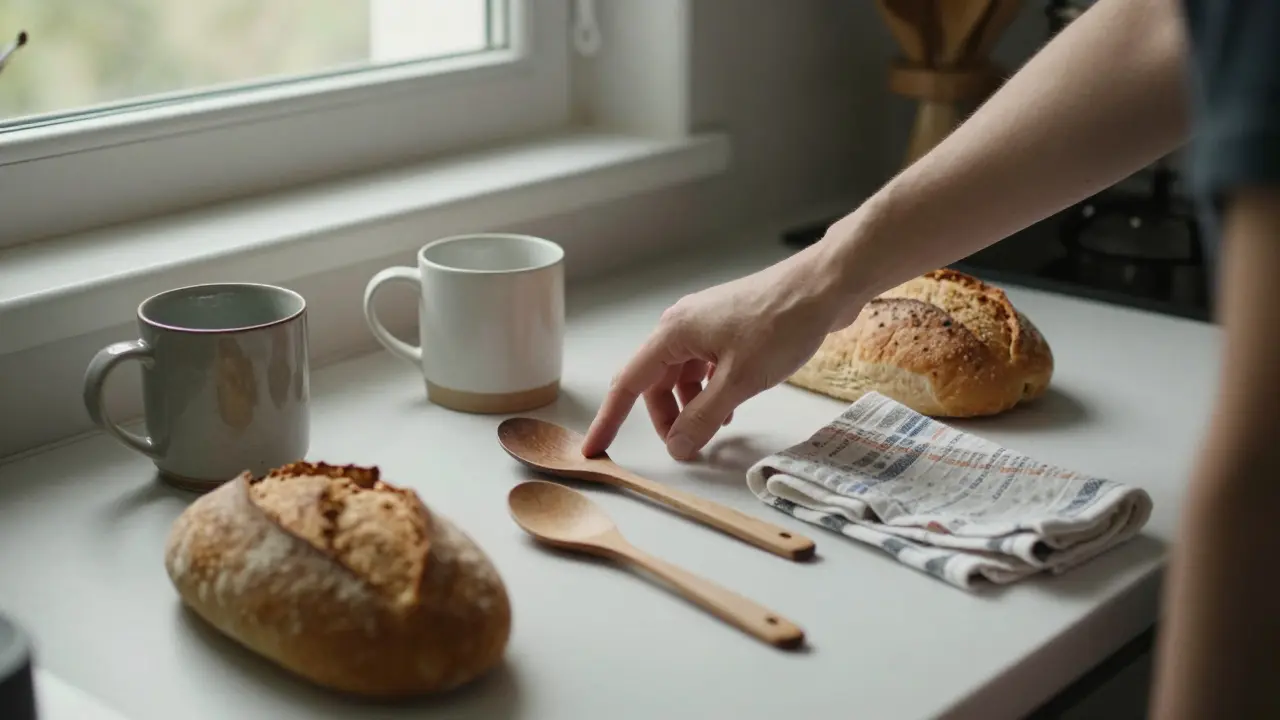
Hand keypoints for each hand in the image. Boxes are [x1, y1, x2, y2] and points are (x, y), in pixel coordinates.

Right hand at [581, 248, 855, 460]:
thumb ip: (702, 418)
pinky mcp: (730, 327)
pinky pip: (705, 365)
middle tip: (683, 447)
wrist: (824, 287)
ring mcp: (707, 324)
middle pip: (656, 382)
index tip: (595, 448)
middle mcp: (682, 324)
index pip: (628, 383)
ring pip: (682, 375)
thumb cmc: (782, 323)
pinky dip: (710, 390)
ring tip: (714, 429)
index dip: (610, 419)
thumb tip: (677, 445)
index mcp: (673, 332)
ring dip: (691, 405)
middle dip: (665, 417)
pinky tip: (729, 407)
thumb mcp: (739, 382)